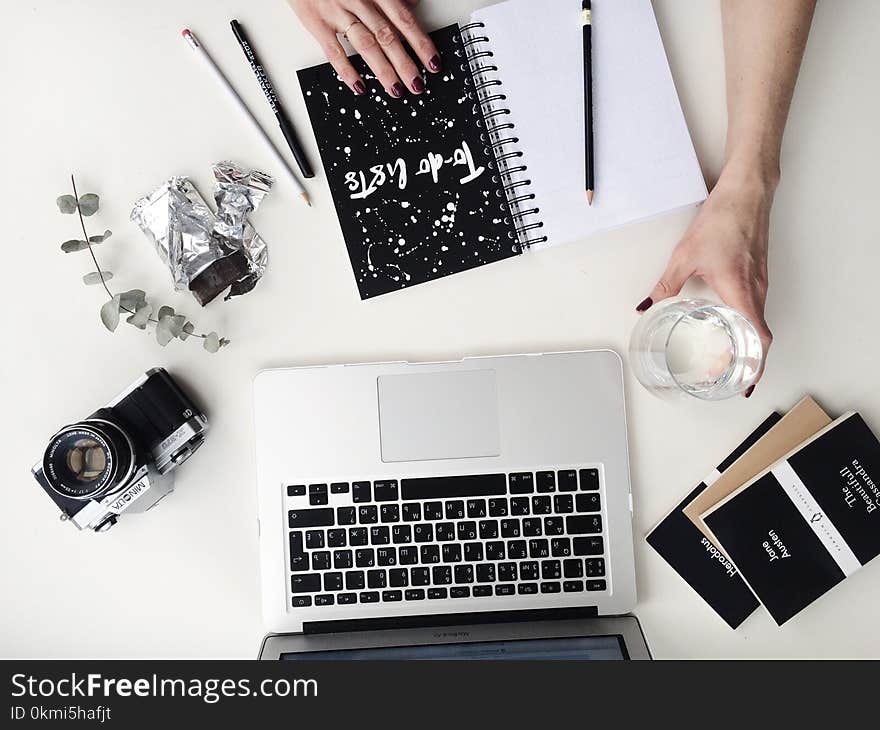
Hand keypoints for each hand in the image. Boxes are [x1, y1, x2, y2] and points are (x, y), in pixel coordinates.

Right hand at [289, 0, 440, 97]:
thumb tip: (412, 3)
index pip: (404, 20)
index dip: (420, 43)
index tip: (432, 63)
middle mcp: (359, 0)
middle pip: (388, 37)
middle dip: (405, 63)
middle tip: (417, 84)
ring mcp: (338, 12)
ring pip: (366, 45)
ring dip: (383, 71)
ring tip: (396, 89)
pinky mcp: (317, 23)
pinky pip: (334, 51)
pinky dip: (347, 71)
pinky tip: (360, 86)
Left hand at [636, 165, 775, 395]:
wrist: (746, 192)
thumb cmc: (723, 220)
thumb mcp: (685, 256)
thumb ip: (665, 286)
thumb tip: (646, 306)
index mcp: (741, 291)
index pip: (757, 339)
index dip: (753, 365)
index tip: (745, 384)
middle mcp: (757, 290)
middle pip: (760, 337)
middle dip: (748, 362)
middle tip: (730, 378)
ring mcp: (761, 281)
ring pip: (759, 321)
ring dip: (748, 344)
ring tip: (729, 359)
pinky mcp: (759, 272)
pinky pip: (757, 307)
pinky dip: (748, 324)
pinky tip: (730, 325)